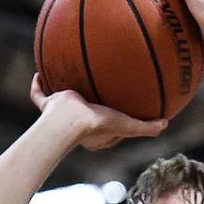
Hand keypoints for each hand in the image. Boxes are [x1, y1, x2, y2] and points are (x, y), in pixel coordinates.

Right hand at [31, 74, 165, 150]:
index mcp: (94, 133)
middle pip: (82, 112)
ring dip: (61, 91)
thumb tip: (165, 123)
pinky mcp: (47, 106)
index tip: (120, 108)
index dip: (113, 120)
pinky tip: (39, 71)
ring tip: (67, 75)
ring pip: (58, 102)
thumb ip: (146, 127)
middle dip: (88, 103)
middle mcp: (76, 123)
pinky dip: (38, 85)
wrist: (69, 122)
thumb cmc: (97, 125)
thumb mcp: (127, 125)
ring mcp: (59, 115)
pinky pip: (39, 94)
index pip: (106, 127)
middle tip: (94, 89)